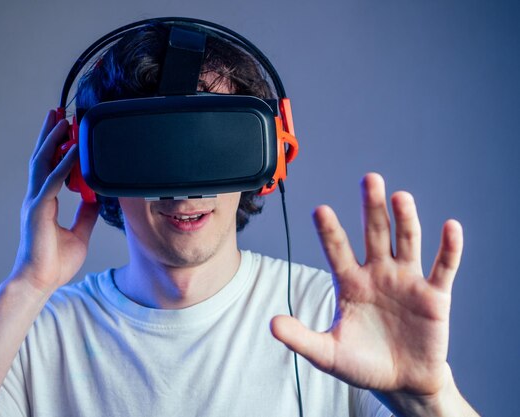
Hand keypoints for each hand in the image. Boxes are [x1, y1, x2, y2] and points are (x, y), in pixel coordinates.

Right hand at [10, 110, 100, 293]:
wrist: (40, 282)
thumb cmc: (54, 262)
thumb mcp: (79, 233)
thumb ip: (86, 215)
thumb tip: (96, 199)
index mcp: (44, 202)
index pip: (49, 167)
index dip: (56, 147)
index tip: (66, 130)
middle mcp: (37, 198)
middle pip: (42, 158)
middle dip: (50, 134)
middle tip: (59, 113)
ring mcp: (36, 202)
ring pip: (43, 163)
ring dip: (54, 140)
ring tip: (63, 120)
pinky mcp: (39, 210)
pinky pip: (53, 181)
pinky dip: (64, 163)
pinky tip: (73, 149)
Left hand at [271, 173, 462, 398]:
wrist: (401, 382)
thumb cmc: (362, 364)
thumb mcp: (327, 353)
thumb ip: (301, 337)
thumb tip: (272, 324)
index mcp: (350, 282)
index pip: (337, 250)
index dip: (330, 231)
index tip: (320, 210)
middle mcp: (378, 273)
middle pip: (374, 233)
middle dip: (372, 207)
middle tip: (369, 179)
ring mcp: (406, 281)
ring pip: (406, 242)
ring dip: (405, 219)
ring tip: (400, 197)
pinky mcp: (434, 295)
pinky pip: (443, 267)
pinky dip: (449, 248)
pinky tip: (450, 227)